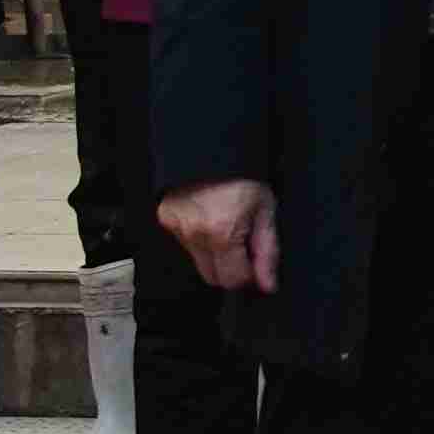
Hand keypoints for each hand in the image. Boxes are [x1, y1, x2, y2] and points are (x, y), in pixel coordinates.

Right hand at [163, 179, 274, 294]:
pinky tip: (210, 218)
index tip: (255, 260)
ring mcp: (176, 228)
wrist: (213, 149)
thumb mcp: (266, 211)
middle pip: (212, 277)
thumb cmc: (243, 177)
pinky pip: (186, 244)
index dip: (249, 274)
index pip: (233, 280)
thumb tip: (268, 285)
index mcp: (222, 233)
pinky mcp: (166, 219)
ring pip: (198, 262)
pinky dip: (200, 238)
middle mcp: (194, 235)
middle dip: (231, 268)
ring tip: (228, 225)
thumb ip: (267, 251)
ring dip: (215, 253)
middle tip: (243, 244)